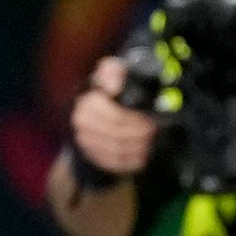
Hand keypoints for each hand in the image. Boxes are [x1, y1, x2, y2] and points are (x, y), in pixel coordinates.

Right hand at [66, 56, 159, 181]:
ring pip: (117, 150)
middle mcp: (81, 122)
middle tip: (154, 133)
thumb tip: (113, 87)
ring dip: (137, 148)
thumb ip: (112, 71)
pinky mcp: (90, 155)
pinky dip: (130, 161)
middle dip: (140, 135)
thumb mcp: (111, 72)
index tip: (150, 121)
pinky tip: (142, 156)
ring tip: (150, 143)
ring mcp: (84, 140)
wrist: (93, 106)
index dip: (137, 121)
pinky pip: (113, 163)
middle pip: (118, 135)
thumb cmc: (108, 87)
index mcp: (87, 102)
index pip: (117, 118)